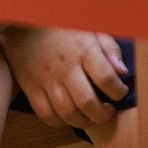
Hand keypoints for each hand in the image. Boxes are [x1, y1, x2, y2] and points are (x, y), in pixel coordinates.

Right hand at [0, 27, 129, 128]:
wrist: (24, 25)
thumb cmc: (64, 28)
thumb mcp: (91, 29)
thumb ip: (110, 49)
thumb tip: (122, 72)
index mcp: (84, 50)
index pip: (106, 78)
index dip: (118, 91)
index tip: (121, 93)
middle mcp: (66, 67)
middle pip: (86, 101)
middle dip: (102, 114)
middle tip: (109, 113)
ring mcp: (47, 80)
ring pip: (67, 112)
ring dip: (83, 122)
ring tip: (92, 117)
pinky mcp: (32, 88)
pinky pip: (46, 114)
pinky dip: (60, 122)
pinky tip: (70, 117)